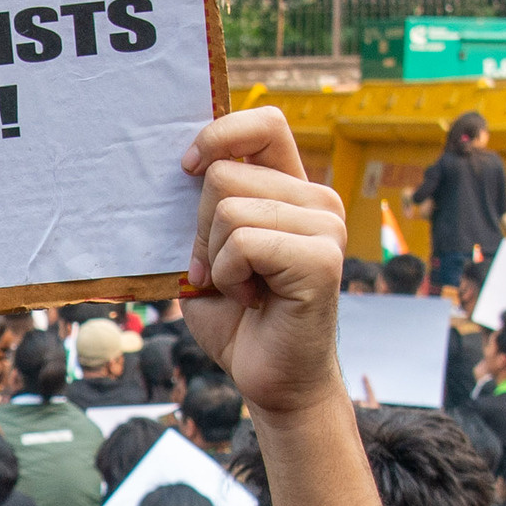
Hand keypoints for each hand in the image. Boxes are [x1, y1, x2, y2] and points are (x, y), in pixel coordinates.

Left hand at [174, 109, 346, 419]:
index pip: (265, 123)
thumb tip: (179, 167)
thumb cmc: (238, 320)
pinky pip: (243, 243)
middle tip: (220, 270)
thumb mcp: (210, 253)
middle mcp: (317, 200)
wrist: (273, 381)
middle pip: (224, 172)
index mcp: (293, 190)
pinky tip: (250, 299)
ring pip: (229, 209)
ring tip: (240, 288)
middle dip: (199, 228)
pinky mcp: (322, 259)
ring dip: (214, 258)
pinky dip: (228, 277)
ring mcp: (326, 227)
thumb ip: (206, 210)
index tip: (186, 170)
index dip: (219, 135)